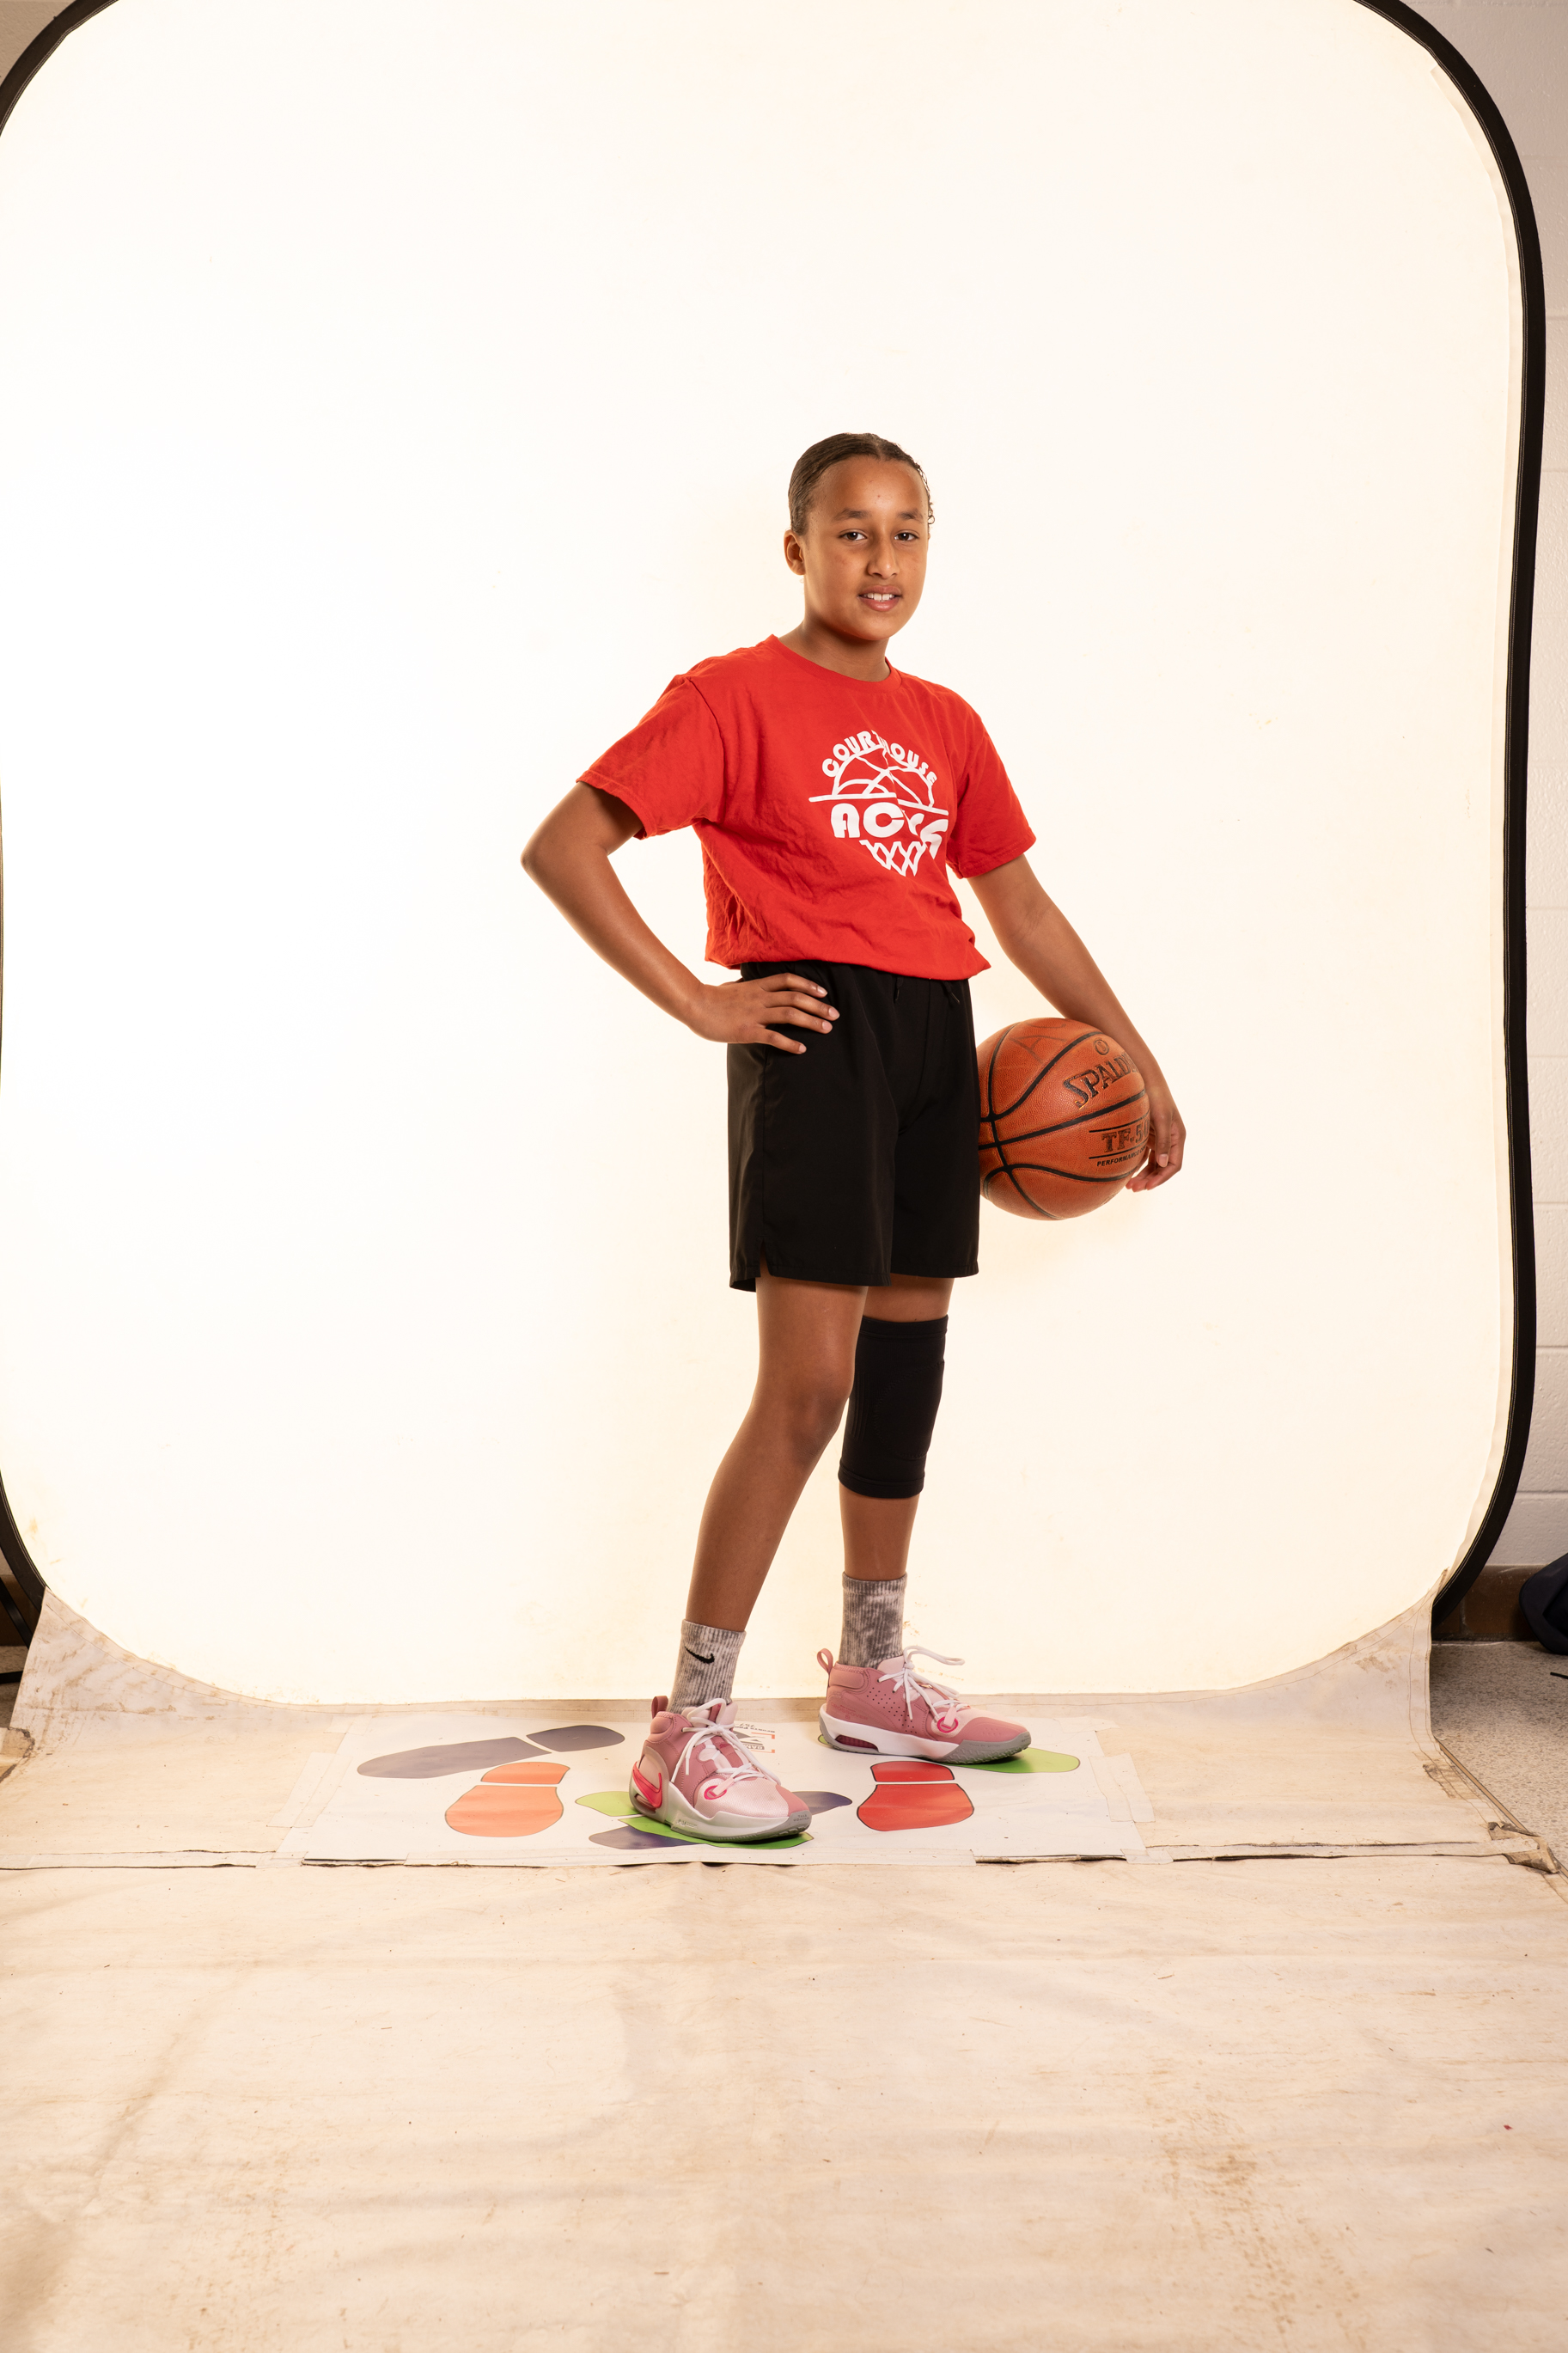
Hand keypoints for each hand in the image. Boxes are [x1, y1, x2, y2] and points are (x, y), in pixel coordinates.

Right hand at [683, 973, 839, 1053]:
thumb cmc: (711, 998)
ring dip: (811, 1021)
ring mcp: (754, 1014)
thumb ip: (747, 988)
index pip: (789, 980)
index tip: (823, 993)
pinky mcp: (747, 1031)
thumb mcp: (733, 987)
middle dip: (818, 1006)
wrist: (693, 1004)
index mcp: (757, 986)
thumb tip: (753, 985)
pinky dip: (790, 1042)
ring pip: (790, 1014)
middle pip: (796, 997)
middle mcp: (760, 998)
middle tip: (835, 1015)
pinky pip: (773, 1036)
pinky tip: (802, 1049)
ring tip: (827, 1029)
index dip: (809, 985)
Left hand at [1126, 1073, 1184, 1191]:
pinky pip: (1142, 1155)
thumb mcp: (1161, 1118)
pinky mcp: (1146, 1135)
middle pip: (1162, 1167)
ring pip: (1152, 1163)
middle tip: (1133, 1189)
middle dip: (1149, 1180)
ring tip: (1128, 1186)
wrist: (1143, 1078)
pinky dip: (1136, 1165)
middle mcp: (1169, 1140)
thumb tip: (1164, 1164)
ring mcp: (1157, 1138)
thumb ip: (1163, 1141)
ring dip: (1142, 1175)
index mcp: (1177, 1138)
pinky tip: (1125, 1173)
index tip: (1148, 1187)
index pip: (1173, 1165)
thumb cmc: (1155, 1096)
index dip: (1162, 1178)